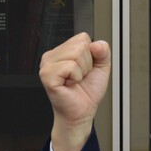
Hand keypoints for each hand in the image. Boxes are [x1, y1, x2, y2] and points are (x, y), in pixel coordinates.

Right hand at [38, 33, 110, 150]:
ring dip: (82, 71)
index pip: (83, 38)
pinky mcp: (48, 75)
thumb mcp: (101, 67)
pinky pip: (71, 66)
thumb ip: (103, 52)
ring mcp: (47, 65)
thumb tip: (97, 44)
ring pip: (76, 54)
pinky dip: (76, 77)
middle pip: (80, 45)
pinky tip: (70, 84)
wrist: (82, 112)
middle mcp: (52, 56)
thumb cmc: (87, 92)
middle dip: (87, 63)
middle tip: (80, 77)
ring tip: (75, 81)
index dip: (91, 55)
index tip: (85, 69)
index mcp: (62, 51)